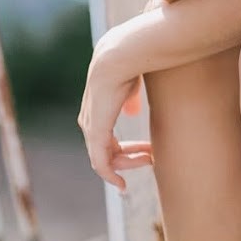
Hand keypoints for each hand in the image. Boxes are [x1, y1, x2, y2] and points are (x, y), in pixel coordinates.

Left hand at [77, 43, 152, 190]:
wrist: (120, 57)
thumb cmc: (130, 65)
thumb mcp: (131, 85)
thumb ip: (130, 100)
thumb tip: (131, 110)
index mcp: (97, 109)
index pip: (107, 136)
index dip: (127, 147)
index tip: (148, 150)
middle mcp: (89, 120)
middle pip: (107, 150)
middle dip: (130, 156)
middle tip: (151, 158)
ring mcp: (91, 128)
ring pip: (104, 159)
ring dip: (126, 164)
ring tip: (148, 162)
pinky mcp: (96, 134)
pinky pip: (100, 164)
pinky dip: (110, 176)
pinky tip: (121, 183)